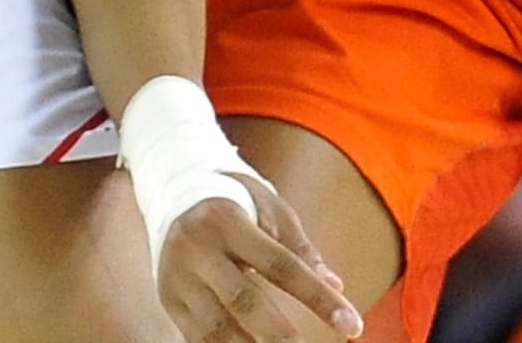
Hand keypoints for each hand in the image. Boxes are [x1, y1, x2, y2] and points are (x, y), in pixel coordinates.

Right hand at [157, 174, 359, 340]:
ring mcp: (177, 277)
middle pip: (243, 300)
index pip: (279, 265)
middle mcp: (196, 249)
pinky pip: (198, 338)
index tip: (353, 326)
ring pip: (216, 328)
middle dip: (281, 335)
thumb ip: (301, 249)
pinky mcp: (169, 299)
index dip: (317, 298)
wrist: (173, 193)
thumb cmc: (238, 205)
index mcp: (226, 221)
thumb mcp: (270, 211)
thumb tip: (336, 286)